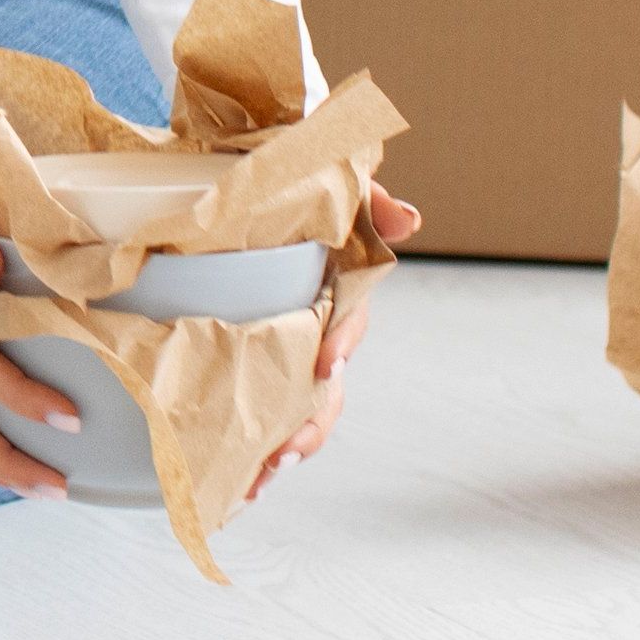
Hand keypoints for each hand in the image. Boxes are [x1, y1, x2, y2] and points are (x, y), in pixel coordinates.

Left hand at [244, 183, 418, 505]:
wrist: (236, 160)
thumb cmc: (288, 172)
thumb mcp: (327, 177)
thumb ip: (365, 194)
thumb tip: (410, 221)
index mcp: (335, 281)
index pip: (349, 319)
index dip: (341, 344)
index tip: (325, 366)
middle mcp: (315, 319)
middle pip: (326, 384)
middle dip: (310, 423)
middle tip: (284, 453)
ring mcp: (283, 341)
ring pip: (296, 405)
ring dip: (282, 445)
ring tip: (256, 480)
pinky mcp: (244, 352)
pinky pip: (256, 401)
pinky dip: (248, 440)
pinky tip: (229, 477)